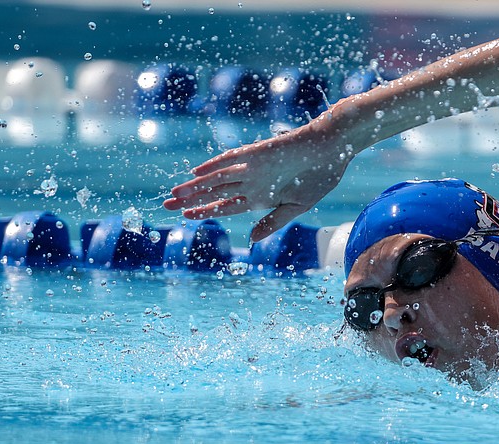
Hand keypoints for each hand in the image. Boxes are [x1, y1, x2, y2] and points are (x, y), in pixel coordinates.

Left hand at [163, 122, 349, 242]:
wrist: (332, 149)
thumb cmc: (318, 178)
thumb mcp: (296, 207)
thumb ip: (272, 222)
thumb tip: (252, 239)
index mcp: (260, 197)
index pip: (225, 206)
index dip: (205, 212)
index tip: (186, 218)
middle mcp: (251, 182)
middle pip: (214, 193)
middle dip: (190, 200)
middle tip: (165, 207)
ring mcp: (252, 168)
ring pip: (217, 179)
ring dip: (196, 187)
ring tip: (174, 195)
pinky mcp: (257, 154)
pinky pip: (232, 160)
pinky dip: (214, 166)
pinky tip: (197, 172)